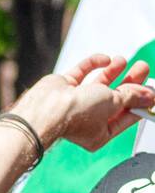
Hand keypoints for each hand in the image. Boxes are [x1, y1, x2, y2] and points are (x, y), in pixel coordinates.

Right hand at [18, 56, 154, 152]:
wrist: (47, 108)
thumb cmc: (77, 115)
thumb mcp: (114, 104)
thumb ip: (132, 97)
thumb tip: (150, 96)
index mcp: (99, 133)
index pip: (125, 116)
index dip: (140, 102)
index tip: (151, 90)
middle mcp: (87, 120)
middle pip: (114, 99)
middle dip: (129, 83)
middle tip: (142, 68)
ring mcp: (75, 102)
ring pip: (99, 84)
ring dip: (113, 71)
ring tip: (123, 60)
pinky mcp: (65, 87)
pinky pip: (83, 72)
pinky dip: (94, 64)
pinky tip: (105, 59)